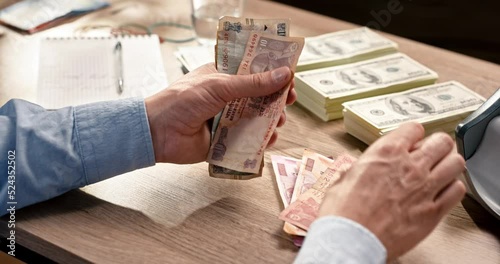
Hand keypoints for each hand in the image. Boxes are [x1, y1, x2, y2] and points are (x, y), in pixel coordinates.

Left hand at [145, 63, 295, 163]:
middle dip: (276, 100)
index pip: (254, 72)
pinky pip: (249, 141)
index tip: (289, 78)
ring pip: (257, 119)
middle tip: (288, 102)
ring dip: (272, 120)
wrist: (158, 132)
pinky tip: (269, 139)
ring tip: (278, 122)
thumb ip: (252, 83)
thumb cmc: (183, 101)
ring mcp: (227, 119)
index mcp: (223, 77)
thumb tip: (283, 75)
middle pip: (260, 97)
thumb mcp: (219, 86)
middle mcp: (227, 98)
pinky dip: (261, 141)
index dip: (273, 74)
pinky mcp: (225, 141)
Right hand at [318, 122, 465, 260]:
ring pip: (456, 163)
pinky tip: (442, 191)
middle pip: (442, 141)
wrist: (352, 238)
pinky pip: (457, 191)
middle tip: (431, 152)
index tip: (412, 139)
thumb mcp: (344, 179)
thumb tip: (356, 171)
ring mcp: (425, 188)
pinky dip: (452, 188)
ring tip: (440, 170)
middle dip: (437, 145)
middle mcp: (410, 166)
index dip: (413, 134)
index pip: (413, 128)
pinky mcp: (434, 211)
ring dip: (449, 164)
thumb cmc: (344, 211)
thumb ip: (358, 170)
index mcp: (386, 153)